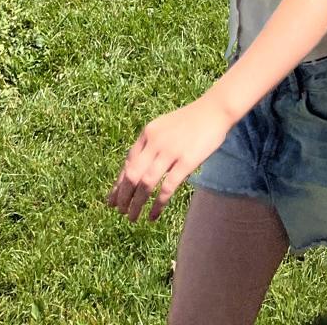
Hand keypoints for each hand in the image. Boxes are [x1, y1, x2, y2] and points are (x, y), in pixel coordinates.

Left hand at [108, 96, 233, 222]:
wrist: (214, 110)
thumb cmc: (189, 121)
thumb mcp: (164, 127)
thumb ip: (150, 146)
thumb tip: (135, 171)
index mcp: (148, 133)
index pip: (127, 163)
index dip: (118, 184)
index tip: (112, 200)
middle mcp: (155, 142)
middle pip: (132, 175)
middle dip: (123, 196)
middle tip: (120, 212)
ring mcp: (170, 152)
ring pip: (146, 183)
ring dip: (137, 203)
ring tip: (132, 217)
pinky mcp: (187, 161)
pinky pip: (167, 187)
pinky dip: (158, 204)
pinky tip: (153, 215)